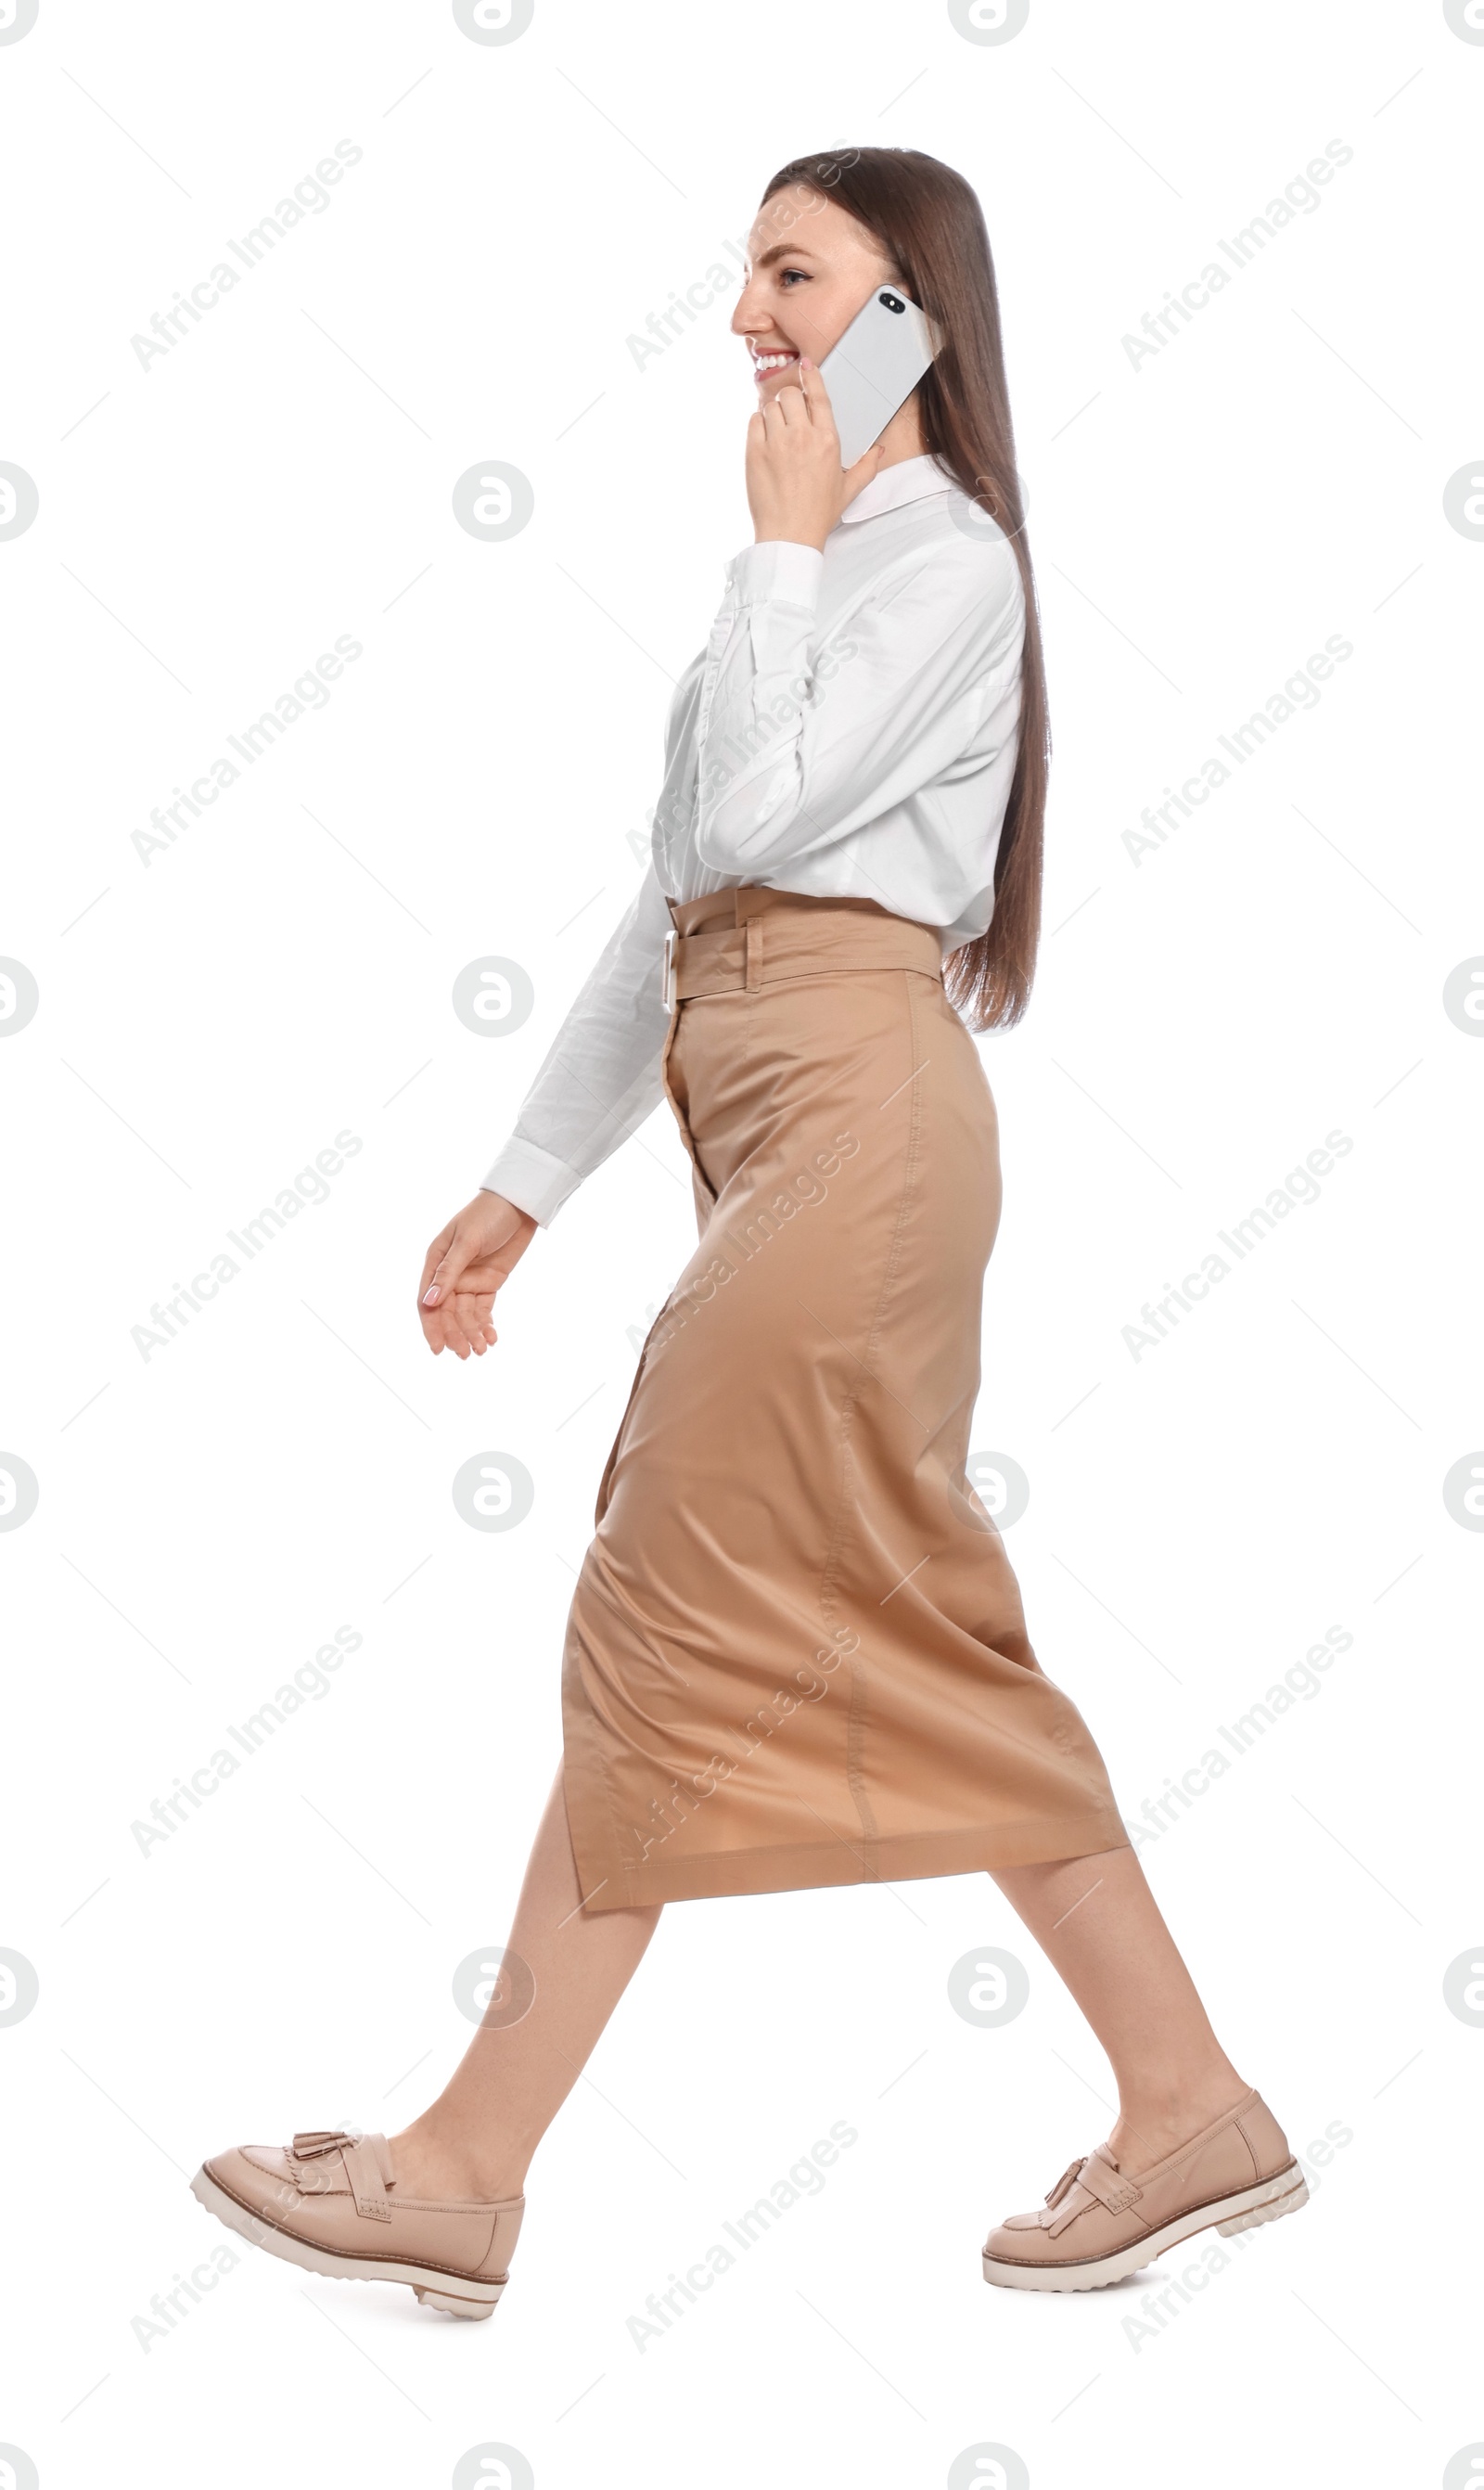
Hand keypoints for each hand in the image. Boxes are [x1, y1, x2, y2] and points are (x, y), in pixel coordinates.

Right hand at [417, 1190, 536, 1358]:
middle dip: (455, 1334)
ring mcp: (469, 1280)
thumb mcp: (467, 1242)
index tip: (438, 1349)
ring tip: (482, 1349)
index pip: (428, 1301)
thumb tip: (429, 1302)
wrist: (519, 1205)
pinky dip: (485, 1324)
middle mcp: (449, 1274)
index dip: (431, 1327)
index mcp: (435, 1262)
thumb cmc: (487, 1215)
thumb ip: (449, 1272)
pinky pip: (483, 1309)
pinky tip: (492, 1337)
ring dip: (471, 1333)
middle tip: (466, 1354)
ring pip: (465, 1315)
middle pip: (447, 1313)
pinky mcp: (488, 1283)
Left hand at [745, 358, 885, 552]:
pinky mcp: (755, 452)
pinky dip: (758, 425)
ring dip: (773, 414)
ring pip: (771, 406)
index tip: (806, 364)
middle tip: (789, 418)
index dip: (811, 375)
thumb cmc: (818, 514)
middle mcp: (802, 436)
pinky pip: (754, 421)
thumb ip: (866, 466)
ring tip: (777, 433)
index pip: (819, 395)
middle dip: (790, 401)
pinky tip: (765, 440)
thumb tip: (879, 451)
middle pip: (790, 395)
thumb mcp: (848, 489)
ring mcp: (777, 442)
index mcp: (828, 440)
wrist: (790, 536)